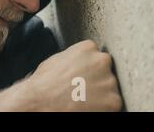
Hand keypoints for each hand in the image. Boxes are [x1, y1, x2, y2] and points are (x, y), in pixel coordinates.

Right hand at [0, 40, 122, 110]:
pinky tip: (87, 105)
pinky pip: (113, 103)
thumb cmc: (44, 82)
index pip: (95, 54)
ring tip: (82, 97)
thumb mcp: (57, 59)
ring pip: (110, 86)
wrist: (41, 100)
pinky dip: (103, 106)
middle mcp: (101, 60)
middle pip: (105, 69)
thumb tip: (80, 61)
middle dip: (97, 77)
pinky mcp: (113, 100)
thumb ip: (75, 57)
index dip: (88, 66)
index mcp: (87, 47)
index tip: (81, 74)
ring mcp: (109, 80)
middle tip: (82, 87)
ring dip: (101, 92)